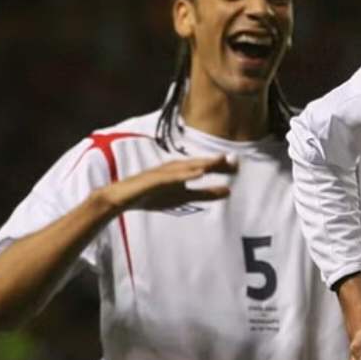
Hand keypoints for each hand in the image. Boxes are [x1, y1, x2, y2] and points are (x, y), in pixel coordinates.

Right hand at [101, 154, 236, 212]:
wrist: (123, 198)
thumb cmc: (153, 196)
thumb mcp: (183, 197)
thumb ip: (205, 193)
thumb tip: (228, 191)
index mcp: (182, 172)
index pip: (204, 168)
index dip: (220, 167)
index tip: (238, 166)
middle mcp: (174, 169)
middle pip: (197, 164)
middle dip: (214, 162)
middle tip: (234, 161)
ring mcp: (163, 173)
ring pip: (186, 167)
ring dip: (201, 164)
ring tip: (218, 162)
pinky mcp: (154, 179)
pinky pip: (171, 177)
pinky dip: (185, 174)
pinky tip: (198, 173)